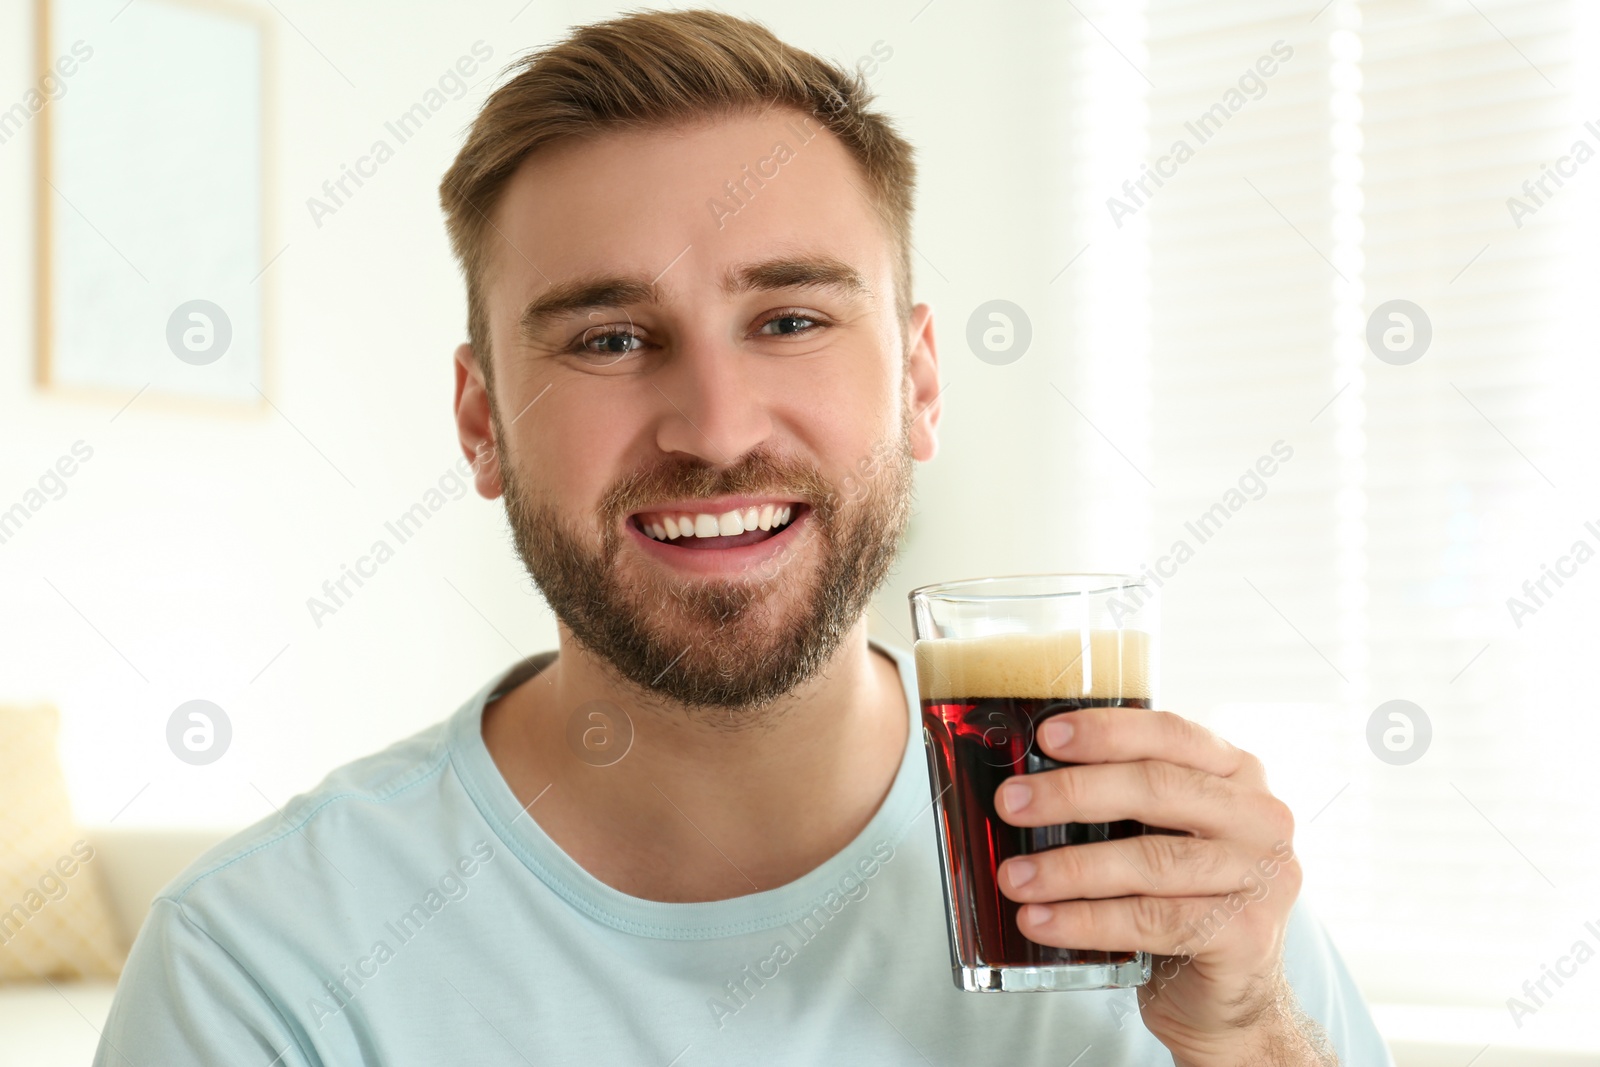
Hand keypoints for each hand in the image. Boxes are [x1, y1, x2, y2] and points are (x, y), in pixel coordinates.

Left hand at [992, 707, 1334, 1065]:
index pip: (1171, 734)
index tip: (1047, 736)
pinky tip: (1041, 922)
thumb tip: (1025, 784)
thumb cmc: (1183, 897)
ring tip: (1015, 877)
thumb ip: (1121, 798)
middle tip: (1011, 804)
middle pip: (1157, 789)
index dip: (1108, 732)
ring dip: (1071, 868)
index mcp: (1236, 773)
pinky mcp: (1247, 934)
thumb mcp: (1163, 831)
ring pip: (1151, 860)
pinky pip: (1153, 921)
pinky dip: (1088, 921)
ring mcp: (1262, 876)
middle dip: (1073, 794)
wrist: (1230, 992)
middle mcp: (1260, 816)